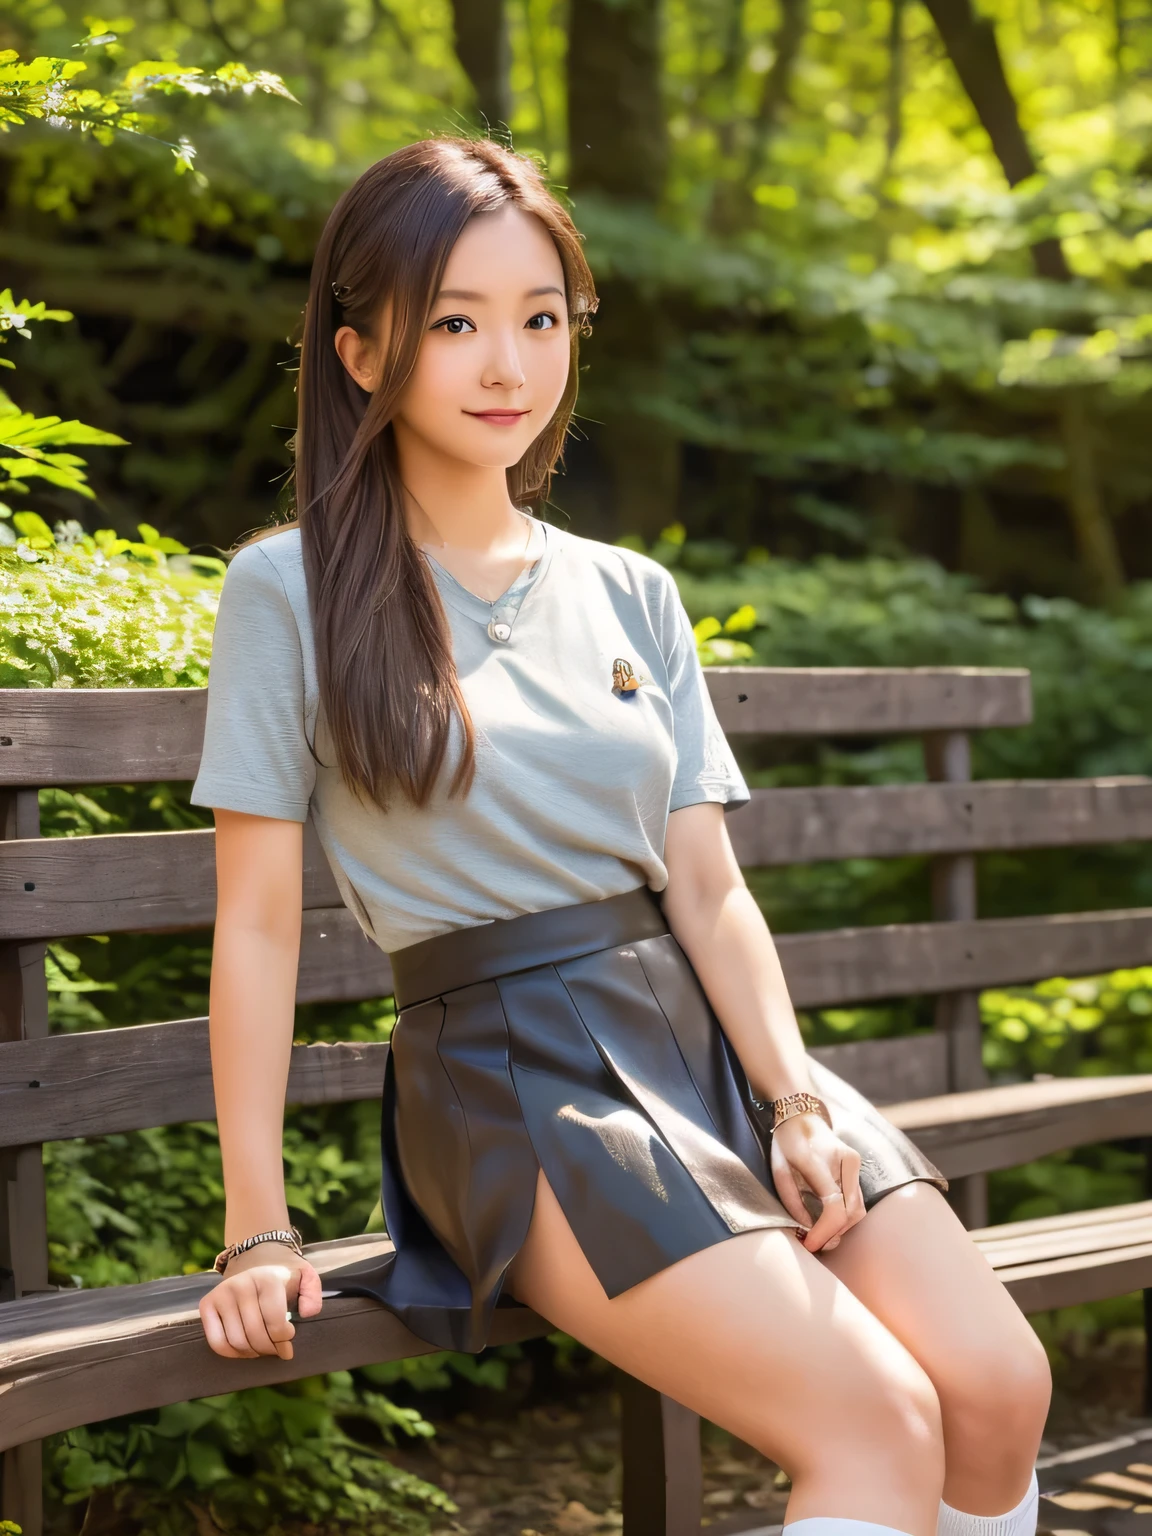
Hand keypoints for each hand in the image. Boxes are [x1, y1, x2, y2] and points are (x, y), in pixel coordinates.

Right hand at [199, 1243, 322, 1359]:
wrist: (255, 1260)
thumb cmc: (281, 1278)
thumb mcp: (305, 1276)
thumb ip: (313, 1291)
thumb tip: (306, 1313)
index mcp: (267, 1278)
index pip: (275, 1322)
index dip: (284, 1338)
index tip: (289, 1339)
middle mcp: (241, 1284)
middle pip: (255, 1334)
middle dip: (270, 1348)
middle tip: (277, 1349)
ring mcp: (221, 1293)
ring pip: (237, 1341)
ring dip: (253, 1352)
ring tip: (263, 1348)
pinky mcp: (207, 1304)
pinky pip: (217, 1342)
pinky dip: (232, 1353)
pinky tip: (245, 1349)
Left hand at [769, 1113, 864, 1254]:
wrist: (801, 1116)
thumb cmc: (787, 1144)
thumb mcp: (779, 1171)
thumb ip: (793, 1202)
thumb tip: (807, 1230)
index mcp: (819, 1160)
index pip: (833, 1206)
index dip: (824, 1232)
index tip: (809, 1244)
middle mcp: (844, 1160)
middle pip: (850, 1212)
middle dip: (832, 1234)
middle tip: (812, 1242)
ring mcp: (854, 1162)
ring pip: (858, 1210)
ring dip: (841, 1227)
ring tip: (820, 1232)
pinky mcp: (857, 1166)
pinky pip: (857, 1201)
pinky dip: (845, 1216)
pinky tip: (828, 1219)